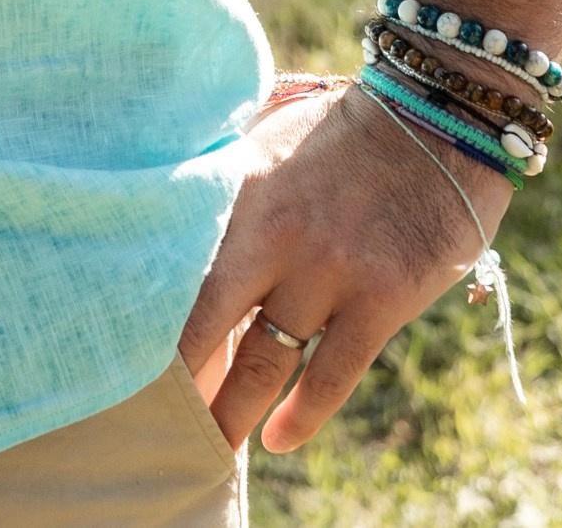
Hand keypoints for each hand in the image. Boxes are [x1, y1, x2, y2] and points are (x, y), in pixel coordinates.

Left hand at [179, 82, 514, 452]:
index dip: (148, 314)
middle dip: (181, 378)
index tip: (124, 351)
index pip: (176, 265)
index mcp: (238, 185)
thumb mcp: (270, 134)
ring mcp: (329, 269)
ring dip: (234, 409)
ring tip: (210, 445)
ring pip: (264, 360)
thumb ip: (227, 181)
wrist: (437, 116)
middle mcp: (275, 233)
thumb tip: (175, 217)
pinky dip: (302, 416)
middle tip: (157, 418)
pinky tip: (278, 439)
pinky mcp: (380, 298)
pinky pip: (331, 375)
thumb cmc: (343, 127)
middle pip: (207, 323)